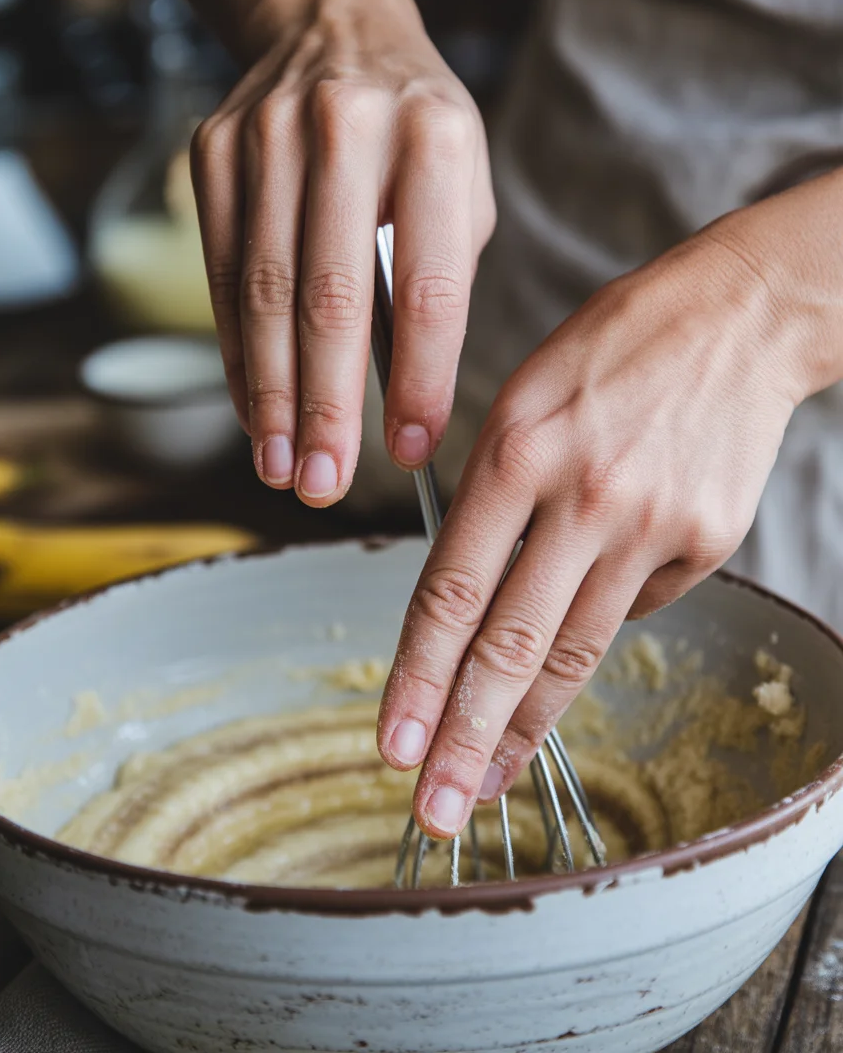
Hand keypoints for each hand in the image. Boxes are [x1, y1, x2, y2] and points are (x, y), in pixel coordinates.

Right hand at [190, 0, 493, 504]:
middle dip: (327, 409)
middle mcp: (346, 129)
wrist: (333, 29)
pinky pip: (223, 278)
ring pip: (266, 296)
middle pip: (331, 301)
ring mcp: (267, 138)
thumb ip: (438, 286)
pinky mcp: (215, 156)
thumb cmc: (415, 132)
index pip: (429, 289)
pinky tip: (252, 411)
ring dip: (272, 397)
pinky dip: (239, 355)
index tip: (410, 451)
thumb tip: (400, 406)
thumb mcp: (461, 191)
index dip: (418, 382)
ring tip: (283, 467)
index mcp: (435, 138)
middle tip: (325, 484)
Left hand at [377, 214, 818, 839]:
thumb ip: (492, 501)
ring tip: (488, 786)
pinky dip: (599, 626)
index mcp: (515, 451)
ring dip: (526, 729)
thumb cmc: (610, 350)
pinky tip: (583, 624)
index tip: (394, 742)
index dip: (419, 678)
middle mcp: (581, 496)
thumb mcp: (520, 400)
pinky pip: (636, 609)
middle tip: (433, 812)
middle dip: (466, 740)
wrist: (737, 317)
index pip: (451, 591)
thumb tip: (477, 599)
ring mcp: (649, 525)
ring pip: (575, 651)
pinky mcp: (705, 542)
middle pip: (512, 645)